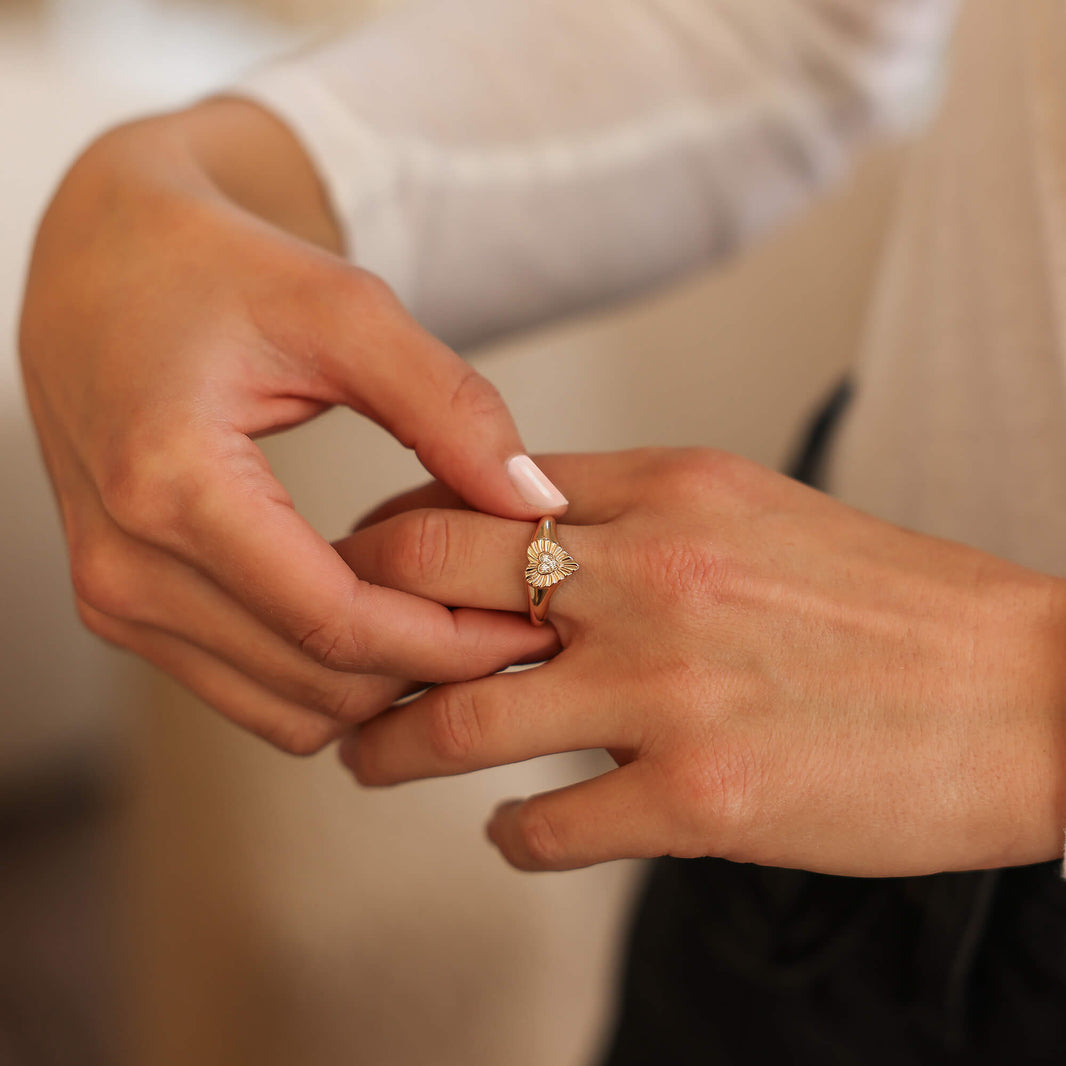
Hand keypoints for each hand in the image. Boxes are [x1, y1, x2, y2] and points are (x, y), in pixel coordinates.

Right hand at [19, 100, 560, 752]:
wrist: (98, 269)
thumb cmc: (213, 269)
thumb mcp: (342, 309)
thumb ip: (448, 405)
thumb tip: (534, 502)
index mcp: (172, 484)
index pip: (338, 622)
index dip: (450, 641)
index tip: (532, 623)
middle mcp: (125, 564)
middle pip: (318, 683)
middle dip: (430, 668)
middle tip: (512, 623)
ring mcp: (115, 599)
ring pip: (287, 712)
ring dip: (383, 683)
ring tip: (455, 621)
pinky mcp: (123, 610)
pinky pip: (251, 694)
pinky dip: (330, 677)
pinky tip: (384, 618)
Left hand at [335, 449, 1065, 873]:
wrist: (1026, 692)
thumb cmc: (888, 601)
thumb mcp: (754, 509)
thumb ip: (634, 511)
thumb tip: (517, 534)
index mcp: (669, 489)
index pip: (470, 487)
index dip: (394, 528)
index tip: (365, 564)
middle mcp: (652, 574)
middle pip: (428, 574)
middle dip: (355, 617)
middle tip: (333, 653)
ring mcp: (667, 689)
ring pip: (454, 717)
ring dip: (391, 746)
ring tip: (369, 758)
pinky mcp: (698, 798)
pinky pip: (544, 825)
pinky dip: (508, 834)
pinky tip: (509, 829)